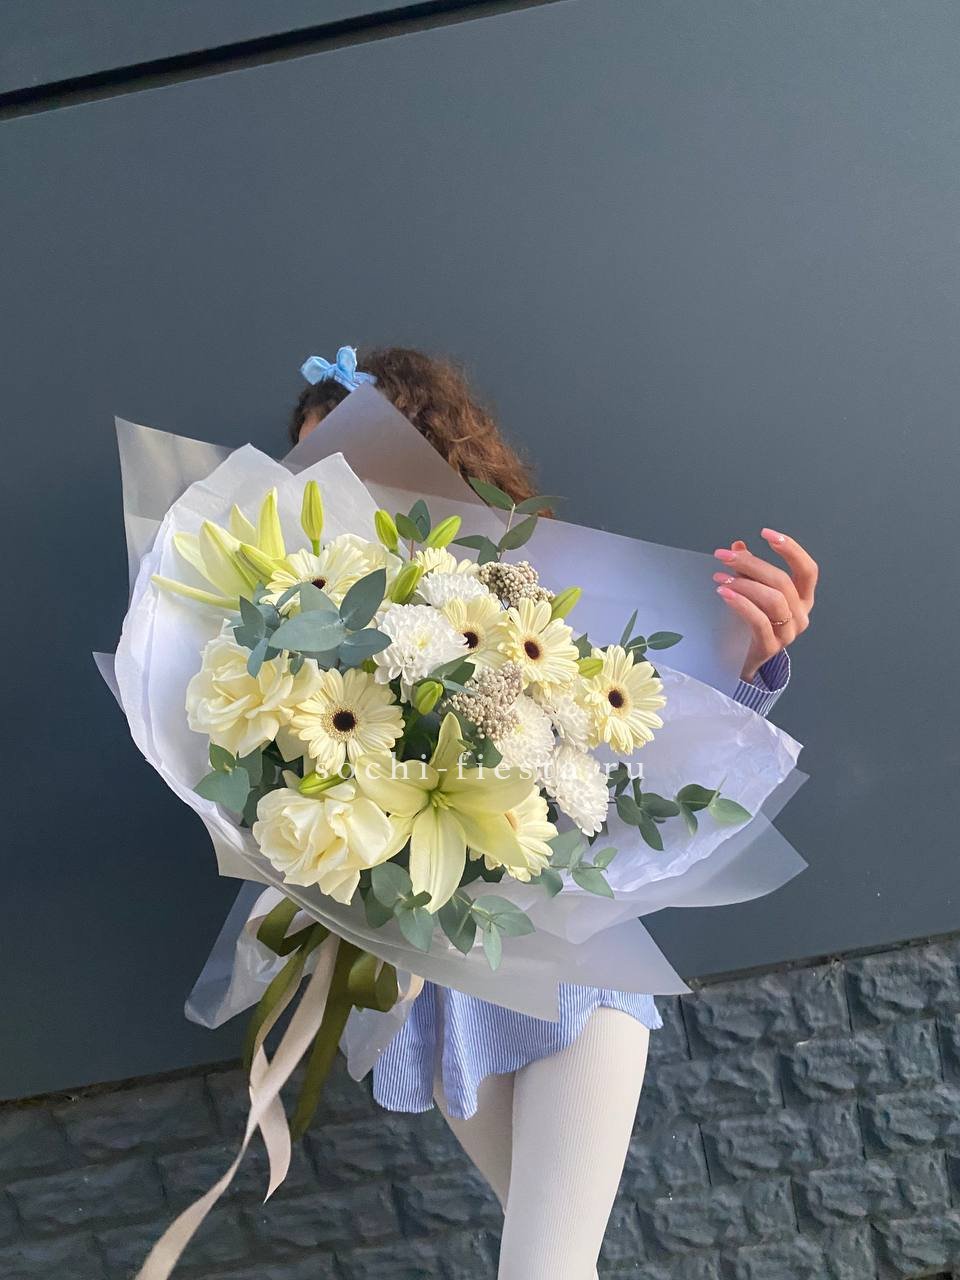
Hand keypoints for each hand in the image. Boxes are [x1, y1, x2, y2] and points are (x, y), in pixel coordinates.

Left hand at [712, 529, 817, 681]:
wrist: (742, 662)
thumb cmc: (750, 623)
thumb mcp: (752, 593)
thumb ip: (748, 570)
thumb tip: (737, 545)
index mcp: (802, 598)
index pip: (807, 570)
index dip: (791, 549)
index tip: (766, 533)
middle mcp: (801, 614)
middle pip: (782, 581)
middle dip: (752, 563)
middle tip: (724, 555)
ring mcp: (788, 632)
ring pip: (773, 599)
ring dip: (745, 583)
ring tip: (720, 577)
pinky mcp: (771, 646)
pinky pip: (759, 620)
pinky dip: (741, 603)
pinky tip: (724, 593)